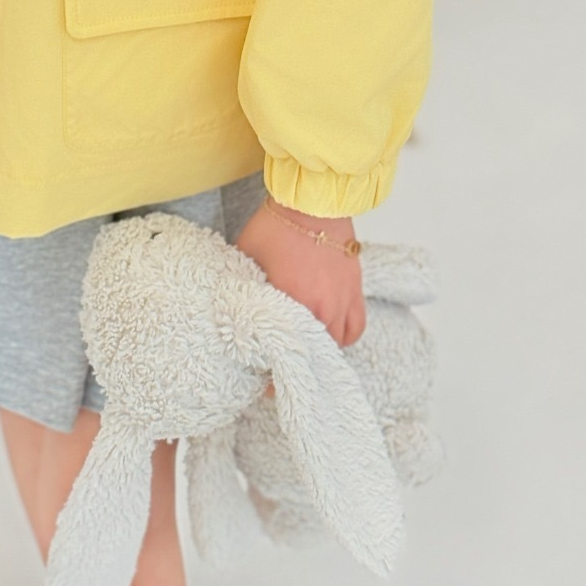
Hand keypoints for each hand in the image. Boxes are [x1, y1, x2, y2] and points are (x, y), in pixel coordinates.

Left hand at [234, 195, 365, 397]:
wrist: (313, 199)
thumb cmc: (276, 224)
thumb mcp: (246, 256)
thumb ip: (242, 288)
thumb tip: (229, 309)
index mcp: (293, 303)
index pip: (282, 353)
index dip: (272, 375)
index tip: (262, 385)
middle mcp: (322, 308)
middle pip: (311, 355)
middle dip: (295, 366)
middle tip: (279, 370)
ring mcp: (343, 300)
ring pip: (334, 345)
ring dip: (318, 352)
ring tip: (302, 355)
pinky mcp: (355, 290)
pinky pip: (355, 328)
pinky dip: (343, 337)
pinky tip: (328, 335)